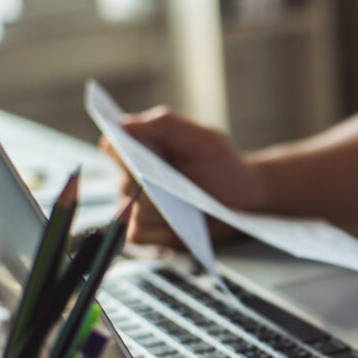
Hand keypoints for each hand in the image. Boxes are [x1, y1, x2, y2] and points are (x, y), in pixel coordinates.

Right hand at [99, 106, 266, 246]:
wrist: (245, 197)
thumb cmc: (222, 164)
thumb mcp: (203, 138)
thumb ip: (165, 124)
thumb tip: (123, 124)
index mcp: (141, 150)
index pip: (112, 147)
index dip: (119, 151)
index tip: (137, 156)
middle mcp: (133, 178)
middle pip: (122, 183)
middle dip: (145, 184)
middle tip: (168, 184)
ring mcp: (139, 207)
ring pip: (129, 211)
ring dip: (154, 209)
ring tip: (183, 205)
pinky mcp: (151, 232)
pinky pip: (138, 234)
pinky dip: (157, 231)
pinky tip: (179, 224)